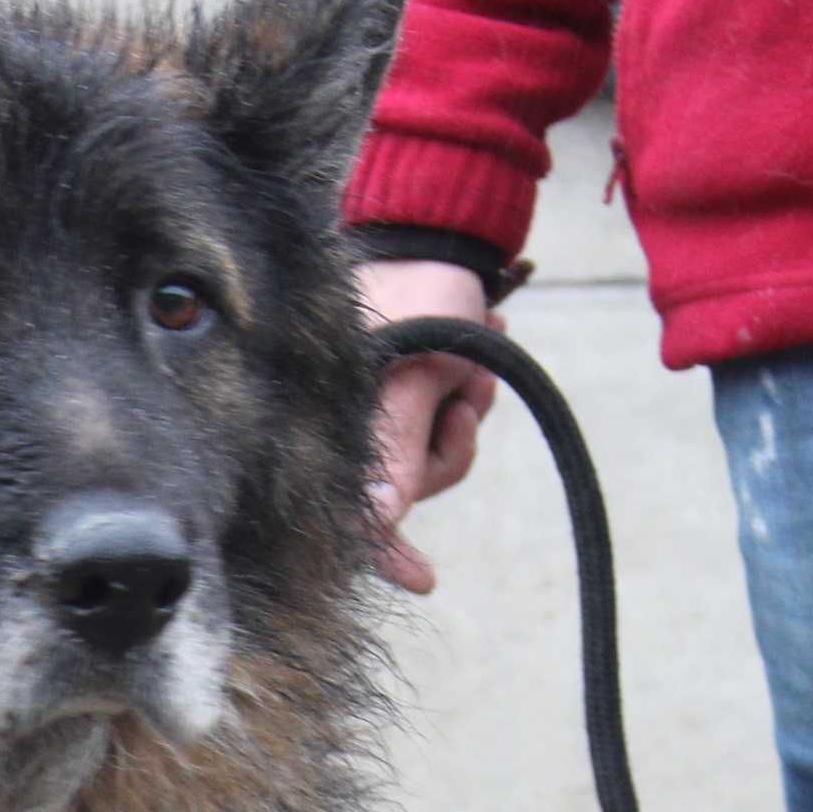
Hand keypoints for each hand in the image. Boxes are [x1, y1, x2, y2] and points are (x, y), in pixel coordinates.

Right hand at [355, 257, 502, 594]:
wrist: (443, 231)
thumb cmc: (425, 291)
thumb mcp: (422, 371)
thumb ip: (400, 448)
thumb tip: (380, 521)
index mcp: (337, 415)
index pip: (352, 501)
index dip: (383, 549)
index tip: (423, 580)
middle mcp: (350, 417)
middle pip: (404, 483)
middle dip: (446, 447)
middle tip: (465, 398)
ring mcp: (381, 407)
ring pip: (433, 456)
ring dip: (464, 415)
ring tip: (474, 367)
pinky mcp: (409, 393)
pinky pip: (444, 426)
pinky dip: (466, 398)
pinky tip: (475, 360)